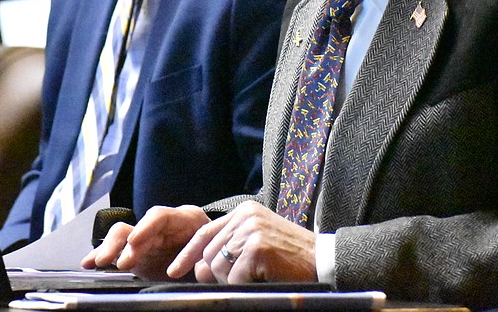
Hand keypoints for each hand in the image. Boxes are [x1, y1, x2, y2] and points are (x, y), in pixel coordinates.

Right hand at [82, 205, 209, 279]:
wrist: (221, 254)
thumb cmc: (218, 252)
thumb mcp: (213, 255)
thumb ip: (202, 261)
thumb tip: (195, 271)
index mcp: (185, 220)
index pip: (160, 216)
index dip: (146, 227)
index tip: (134, 242)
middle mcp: (162, 227)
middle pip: (136, 227)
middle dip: (122, 243)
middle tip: (115, 262)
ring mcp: (149, 240)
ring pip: (123, 237)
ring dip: (109, 249)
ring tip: (97, 263)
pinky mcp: (139, 254)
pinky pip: (118, 251)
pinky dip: (103, 256)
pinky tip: (88, 264)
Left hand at [171, 201, 318, 284]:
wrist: (323, 261)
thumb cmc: (291, 257)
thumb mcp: (258, 242)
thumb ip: (229, 249)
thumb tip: (198, 270)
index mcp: (244, 212)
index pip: (204, 233)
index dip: (187, 254)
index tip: (174, 270)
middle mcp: (245, 217)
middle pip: (208, 254)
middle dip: (217, 275)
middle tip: (246, 278)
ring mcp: (251, 231)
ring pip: (218, 268)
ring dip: (234, 281)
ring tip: (259, 275)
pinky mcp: (257, 249)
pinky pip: (233, 279)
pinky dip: (245, 286)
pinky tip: (264, 278)